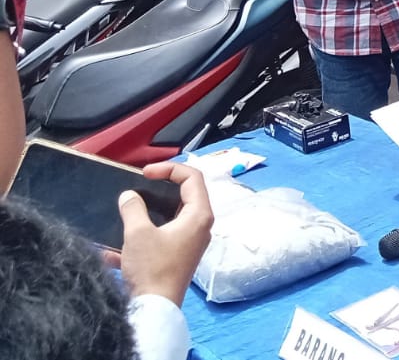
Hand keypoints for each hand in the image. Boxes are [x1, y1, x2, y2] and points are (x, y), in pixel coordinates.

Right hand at [116, 162, 213, 306]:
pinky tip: (120, 239)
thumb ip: (133, 208)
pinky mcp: (179, 253)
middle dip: (161, 185)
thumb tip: (129, 196)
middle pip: (186, 193)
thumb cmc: (153, 267)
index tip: (145, 173)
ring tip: (130, 205)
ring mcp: (191, 240)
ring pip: (173, 213)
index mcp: (199, 215)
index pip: (193, 177)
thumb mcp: (138, 233)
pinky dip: (146, 230)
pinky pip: (163, 232)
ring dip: (151, 207)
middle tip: (139, 184)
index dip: (169, 168)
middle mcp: (200, 225)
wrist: (155, 307)